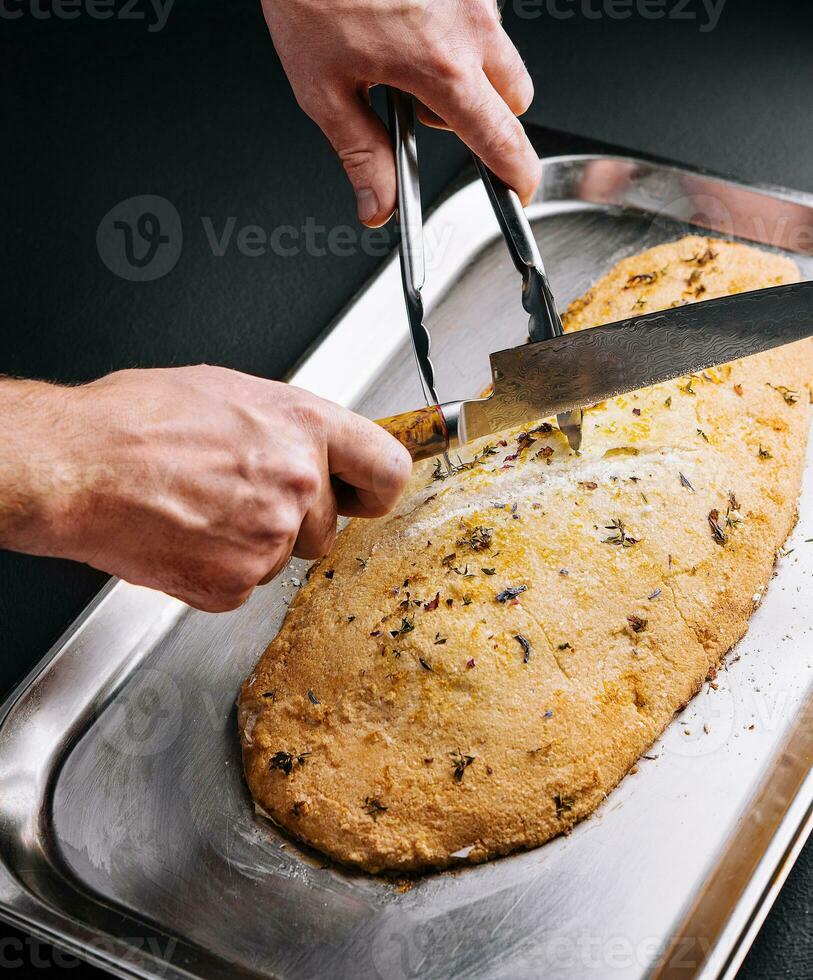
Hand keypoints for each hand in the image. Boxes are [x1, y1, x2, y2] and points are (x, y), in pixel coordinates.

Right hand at [0, 367, 410, 611]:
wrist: (76, 468)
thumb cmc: (136, 421)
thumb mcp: (229, 393)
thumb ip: (286, 426)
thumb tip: (311, 444)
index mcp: (304, 427)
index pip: (388, 469)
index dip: (376, 487)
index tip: (366, 494)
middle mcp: (297, 483)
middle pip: (329, 526)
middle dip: (296, 520)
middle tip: (242, 497)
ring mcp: (269, 539)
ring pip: (285, 557)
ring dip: (254, 544)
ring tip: (203, 508)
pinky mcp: (234, 584)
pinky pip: (246, 584)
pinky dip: (220, 569)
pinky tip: (187, 534)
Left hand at [261, 0, 540, 224]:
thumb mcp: (323, 89)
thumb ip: (360, 153)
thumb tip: (378, 204)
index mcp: (440, 66)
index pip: (501, 139)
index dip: (516, 173)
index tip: (517, 190)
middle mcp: (469, 24)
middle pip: (514, 98)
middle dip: (485, 115)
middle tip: (425, 106)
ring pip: (498, 51)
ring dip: (468, 67)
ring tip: (405, 52)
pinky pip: (478, 12)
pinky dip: (453, 27)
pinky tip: (407, 18)